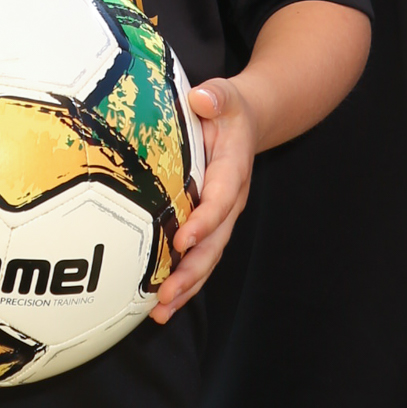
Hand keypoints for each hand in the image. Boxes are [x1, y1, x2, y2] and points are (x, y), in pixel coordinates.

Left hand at [153, 79, 257, 319]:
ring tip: (161, 311)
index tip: (182, 240)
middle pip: (215, 242)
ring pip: (208, 258)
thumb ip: (217, 96)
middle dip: (192, 271)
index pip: (221, 200)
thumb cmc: (226, 110)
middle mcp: (231, 201)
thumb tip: (202, 98)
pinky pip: (198, 258)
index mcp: (233, 171)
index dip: (204, 221)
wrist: (247, 123)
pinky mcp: (209, 226)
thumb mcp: (225, 96)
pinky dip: (182, 283)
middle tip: (166, 293)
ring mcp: (221, 218)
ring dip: (186, 287)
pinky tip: (159, 304)